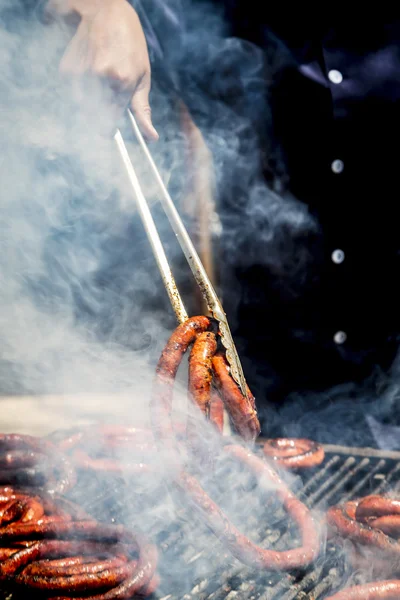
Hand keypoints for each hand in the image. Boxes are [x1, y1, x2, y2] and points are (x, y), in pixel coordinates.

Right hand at [46, 0, 157, 139]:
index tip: (108, 132)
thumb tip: (152, 137)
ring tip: (98, 86)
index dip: (107, 130)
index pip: (109, 123)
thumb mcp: (142, 77)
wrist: (107, 12)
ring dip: (88, 105)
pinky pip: (71, 93)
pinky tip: (88, 75)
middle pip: (92, 118)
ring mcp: (80, 73)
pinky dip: (79, 91)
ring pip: (80, 107)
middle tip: (104, 106)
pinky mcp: (66, 69)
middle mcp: (100, 78)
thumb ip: (142, 110)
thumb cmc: (131, 45)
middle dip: (98, 117)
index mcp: (122, 82)